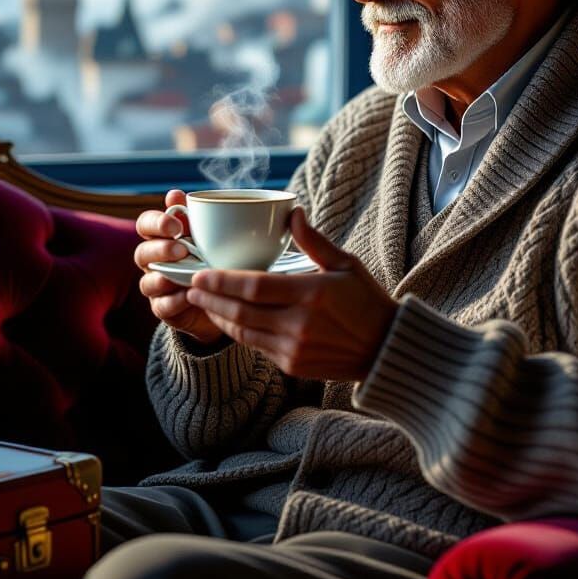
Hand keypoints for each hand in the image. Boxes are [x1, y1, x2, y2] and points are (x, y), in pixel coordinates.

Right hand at [135, 190, 222, 344]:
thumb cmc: (210, 257)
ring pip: (147, 281)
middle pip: (142, 253)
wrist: (220, 296)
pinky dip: (175, 301)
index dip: (156, 223)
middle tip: (181, 249)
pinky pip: (162, 306)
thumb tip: (174, 194)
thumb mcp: (206, 235)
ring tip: (183, 275)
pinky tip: (189, 295)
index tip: (176, 225)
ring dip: (163, 277)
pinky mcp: (163, 309)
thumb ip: (192, 216)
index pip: (145, 224)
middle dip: (160, 250)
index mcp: (161, 238)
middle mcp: (153, 261)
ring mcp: (155, 286)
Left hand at [185, 206, 397, 379]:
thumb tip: (292, 213)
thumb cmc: (367, 301)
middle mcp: (299, 324)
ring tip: (202, 300)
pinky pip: (255, 346)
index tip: (201, 272)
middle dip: (211, 298)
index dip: (222, 280)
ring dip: (219, 316)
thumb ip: (314, 241)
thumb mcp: (345, 264)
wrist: (385, 350)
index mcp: (312, 294)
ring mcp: (294, 349)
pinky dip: (237, 331)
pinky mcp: (292, 365)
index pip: (254, 287)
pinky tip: (227, 318)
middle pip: (240, 311)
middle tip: (191, 284)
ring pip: (243, 332)